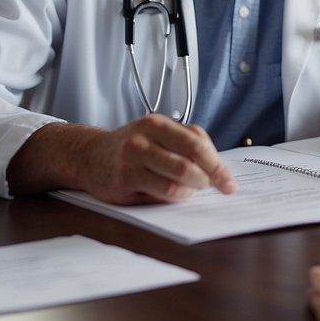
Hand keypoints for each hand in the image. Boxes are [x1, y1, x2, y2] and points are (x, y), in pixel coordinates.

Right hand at [8, 115, 236, 203]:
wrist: (90, 156)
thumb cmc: (132, 148)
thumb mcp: (157, 135)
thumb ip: (185, 143)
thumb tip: (218, 167)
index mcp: (157, 123)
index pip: (197, 142)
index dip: (217, 164)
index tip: (229, 181)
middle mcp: (143, 138)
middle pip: (190, 161)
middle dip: (210, 178)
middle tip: (219, 188)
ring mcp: (132, 159)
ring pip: (177, 180)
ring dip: (191, 190)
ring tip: (191, 190)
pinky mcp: (124, 180)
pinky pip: (161, 192)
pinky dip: (174, 197)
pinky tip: (173, 194)